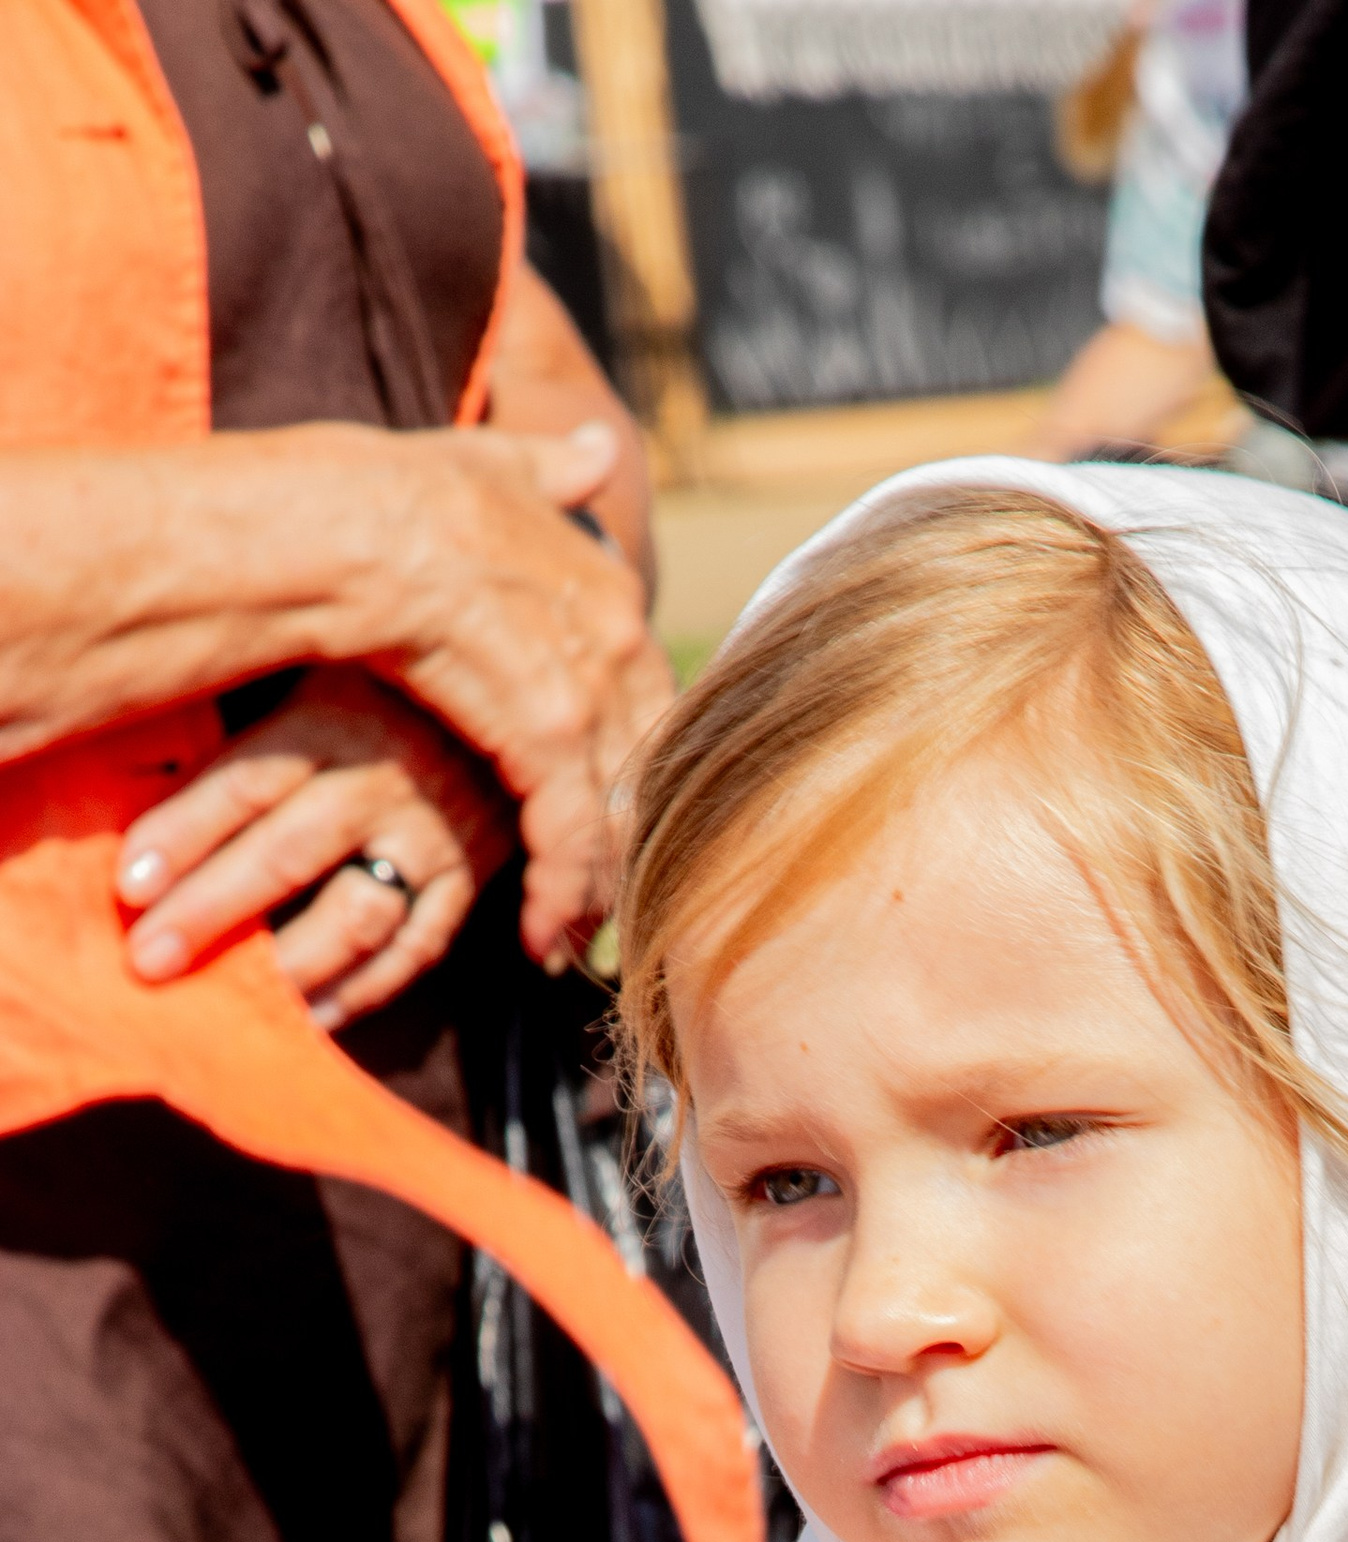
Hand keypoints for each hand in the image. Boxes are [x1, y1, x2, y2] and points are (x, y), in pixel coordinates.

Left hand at [116, 665, 513, 1028]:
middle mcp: (387, 779)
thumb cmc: (394, 672)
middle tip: (149, 960)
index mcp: (340, 712)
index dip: (183, 831)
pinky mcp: (471, 881)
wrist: (524, 694)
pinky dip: (362, 991)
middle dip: (212, 910)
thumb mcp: (328, 657)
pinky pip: (416, 950)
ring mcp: (436, 838)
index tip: (126, 885)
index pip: (248, 780)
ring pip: (354, 915)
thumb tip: (145, 736)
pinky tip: (308, 1019)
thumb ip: (258, 701)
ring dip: (285, 966)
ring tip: (227, 1005)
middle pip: (288, 853)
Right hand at [375, 420, 673, 964]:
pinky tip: (540, 937)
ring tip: (571, 940)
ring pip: (614, 813)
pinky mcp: (547, 735)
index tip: (623, 824)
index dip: (636, 772)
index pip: (651, 704)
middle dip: (627, 845)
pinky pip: (570, 835)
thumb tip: (594, 449)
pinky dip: (559, 892)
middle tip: (610, 906)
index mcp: (611, 589)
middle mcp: (620, 638)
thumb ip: (549, 471)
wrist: (349, 521)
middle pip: (643, 770)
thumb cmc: (396, 494)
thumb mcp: (489, 466)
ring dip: (595, 887)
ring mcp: (590, 688)